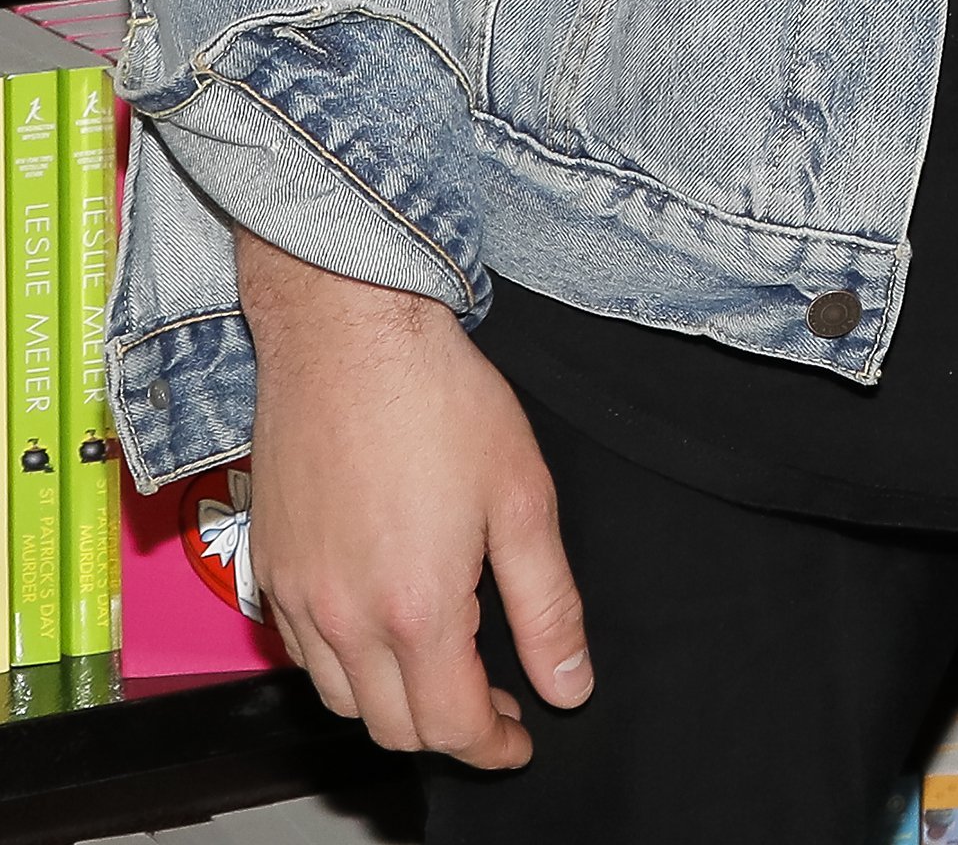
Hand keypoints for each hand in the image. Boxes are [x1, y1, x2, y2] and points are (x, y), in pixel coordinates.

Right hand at [238, 233, 589, 767]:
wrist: (348, 333)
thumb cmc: (440, 401)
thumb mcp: (524, 498)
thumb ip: (548, 605)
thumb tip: (570, 685)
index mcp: (416, 609)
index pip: (450, 727)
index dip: (493, 745)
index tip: (519, 737)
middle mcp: (344, 619)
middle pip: (392, 727)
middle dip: (447, 731)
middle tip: (491, 699)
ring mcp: (295, 596)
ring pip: (341, 699)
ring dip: (393, 702)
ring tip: (441, 661)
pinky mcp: (267, 567)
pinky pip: (301, 652)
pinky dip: (343, 664)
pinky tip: (380, 620)